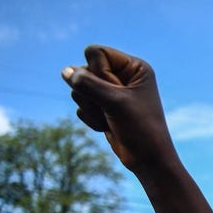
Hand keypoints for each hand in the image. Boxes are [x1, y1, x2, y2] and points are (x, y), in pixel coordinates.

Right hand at [62, 45, 175, 170]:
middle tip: (114, 108)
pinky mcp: (102, 106)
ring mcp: (110, 91)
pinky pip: (80, 103)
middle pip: (83, 69)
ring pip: (78, 87)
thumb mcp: (114, 102)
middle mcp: (122, 76)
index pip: (96, 52)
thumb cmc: (140, 128)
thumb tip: (65, 71)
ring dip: (91, 107)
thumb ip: (87, 83)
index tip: (115, 90)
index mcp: (134, 67)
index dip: (97, 70)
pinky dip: (91, 117)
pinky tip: (107, 126)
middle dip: (93, 92)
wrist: (147, 160)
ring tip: (111, 118)